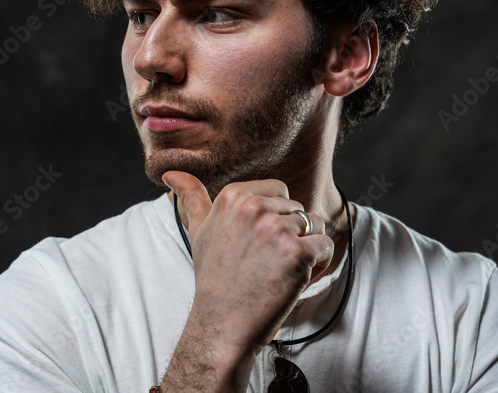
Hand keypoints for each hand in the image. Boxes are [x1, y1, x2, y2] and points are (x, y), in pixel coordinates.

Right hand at [162, 171, 334, 357]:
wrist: (222, 324)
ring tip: (282, 271)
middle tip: (268, 262)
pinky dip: (320, 264)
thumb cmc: (213, 279)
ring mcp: (276, 229)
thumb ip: (190, 197)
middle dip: (292, 234)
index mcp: (232, 196)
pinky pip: (326, 246)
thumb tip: (171, 173)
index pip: (278, 190)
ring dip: (308, 249)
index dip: (276, 218)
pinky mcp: (297, 252)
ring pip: (316, 225)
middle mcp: (254, 207)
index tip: (259, 244)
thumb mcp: (199, 231)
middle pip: (298, 208)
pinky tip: (297, 279)